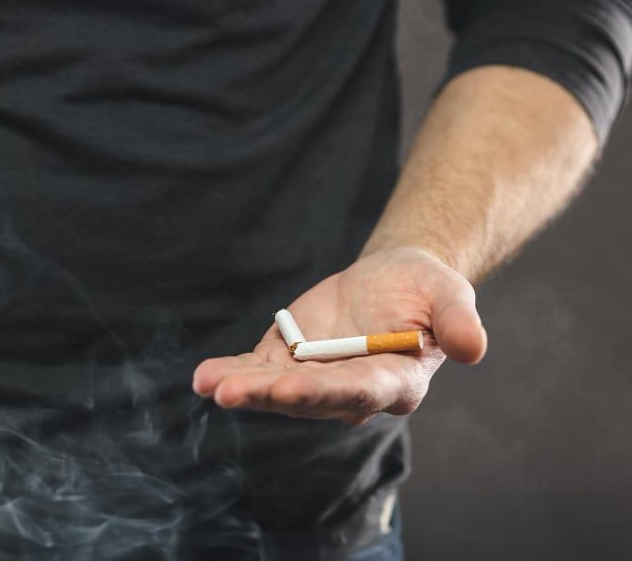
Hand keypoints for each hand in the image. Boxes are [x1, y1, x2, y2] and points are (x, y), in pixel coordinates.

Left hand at [192, 247, 486, 423]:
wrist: (391, 280)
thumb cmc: (424, 289)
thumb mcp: (447, 293)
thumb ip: (457, 320)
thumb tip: (473, 348)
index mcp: (394, 381)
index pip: (359, 390)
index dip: (325, 391)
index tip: (291, 390)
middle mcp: (350, 392)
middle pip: (309, 397)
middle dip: (270, 395)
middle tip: (232, 393)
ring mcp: (314, 381)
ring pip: (274, 389)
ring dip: (242, 388)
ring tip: (209, 385)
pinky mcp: (287, 364)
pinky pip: (255, 371)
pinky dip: (230, 373)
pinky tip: (203, 377)